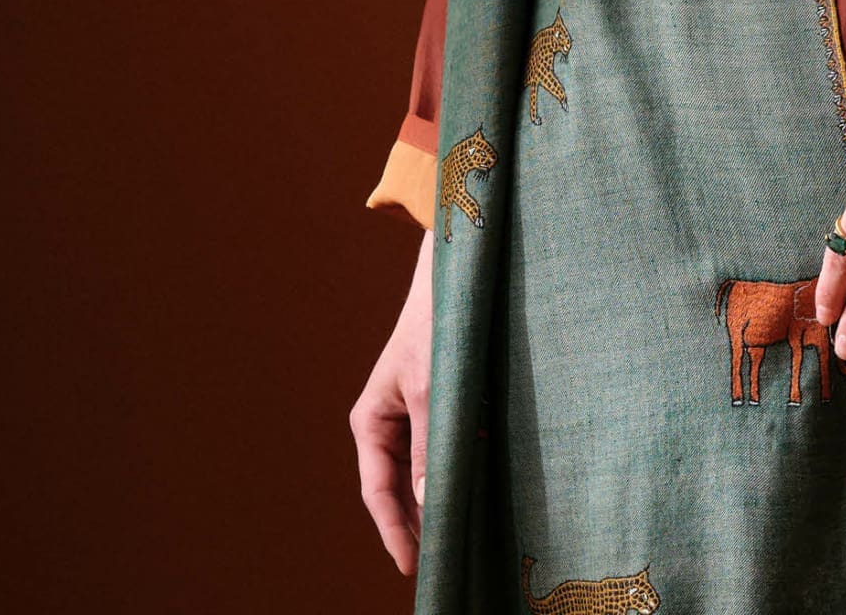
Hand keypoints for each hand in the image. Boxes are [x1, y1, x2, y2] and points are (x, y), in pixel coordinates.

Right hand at [349, 226, 434, 575]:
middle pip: (397, 490)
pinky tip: (475, 498)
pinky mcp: (440, 409)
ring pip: (420, 474)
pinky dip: (455, 475)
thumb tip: (425, 500)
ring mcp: (412, 417)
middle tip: (442, 562)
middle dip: (416, 525)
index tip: (414, 566)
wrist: (460, 278)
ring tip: (458, 540)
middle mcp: (387, 424)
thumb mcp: (433, 388)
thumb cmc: (438, 326)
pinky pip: (443, 452)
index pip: (377, 491)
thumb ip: (430, 445)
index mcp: (370, 421)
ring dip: (437, 502)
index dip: (395, 531)